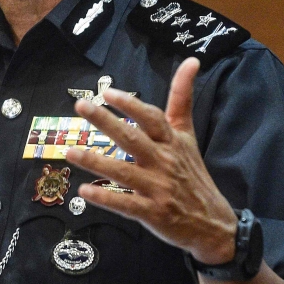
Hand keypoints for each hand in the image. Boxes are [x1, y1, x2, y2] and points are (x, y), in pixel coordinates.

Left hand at [65, 57, 237, 264]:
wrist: (214, 224)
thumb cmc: (192, 174)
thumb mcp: (189, 135)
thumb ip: (182, 99)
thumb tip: (192, 59)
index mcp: (172, 142)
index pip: (151, 118)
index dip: (130, 104)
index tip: (107, 92)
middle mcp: (164, 162)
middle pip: (132, 139)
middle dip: (106, 121)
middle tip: (81, 106)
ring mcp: (158, 188)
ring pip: (123, 171)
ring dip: (95, 161)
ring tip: (69, 151)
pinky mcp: (153, 213)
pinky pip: (126, 204)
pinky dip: (105, 197)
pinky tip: (83, 191)